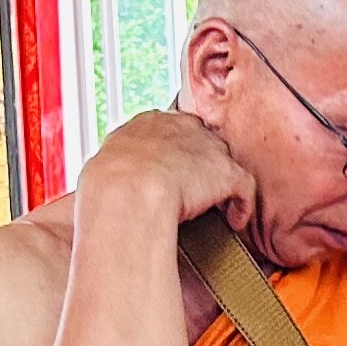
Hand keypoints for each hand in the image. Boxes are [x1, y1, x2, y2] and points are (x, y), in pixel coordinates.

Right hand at [82, 105, 261, 231]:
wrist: (127, 193)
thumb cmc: (107, 191)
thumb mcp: (102, 172)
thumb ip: (113, 175)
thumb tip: (106, 193)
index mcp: (147, 123)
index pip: (170, 129)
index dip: (174, 153)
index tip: (171, 174)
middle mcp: (180, 126)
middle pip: (202, 140)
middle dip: (203, 164)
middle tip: (199, 190)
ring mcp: (205, 147)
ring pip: (225, 162)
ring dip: (223, 185)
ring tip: (219, 207)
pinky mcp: (225, 172)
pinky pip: (244, 188)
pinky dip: (242, 206)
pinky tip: (235, 222)